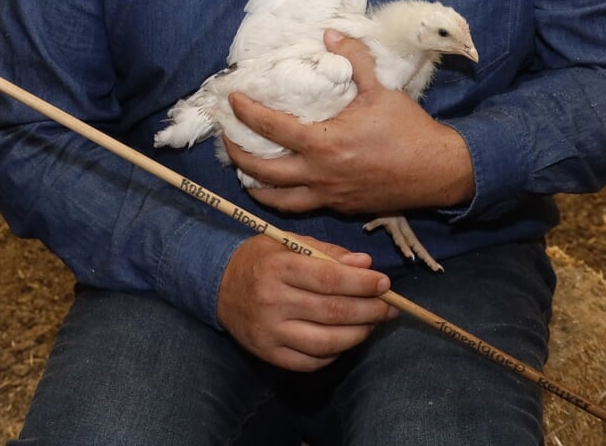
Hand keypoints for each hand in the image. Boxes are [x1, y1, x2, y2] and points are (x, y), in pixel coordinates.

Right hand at [216, 235, 397, 370]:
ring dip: (357, 335)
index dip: (362, 284)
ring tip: (371, 324)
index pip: (329, 280)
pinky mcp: (267, 354)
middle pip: (332, 313)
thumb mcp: (289, 242)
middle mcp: (272, 301)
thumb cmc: (260, 259)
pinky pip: (310, 362)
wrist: (216, 284)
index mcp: (278, 267)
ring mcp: (269, 332)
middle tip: (388, 307)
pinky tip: (343, 340)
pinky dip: (334, 354)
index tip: (385, 284)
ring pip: (326, 343)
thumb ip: (328, 253)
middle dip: (369, 311)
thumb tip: (366, 265)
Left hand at [225, 30, 473, 215]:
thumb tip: (331, 31)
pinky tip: (283, 186)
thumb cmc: (409, 130)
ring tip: (244, 173)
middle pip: (262, 173)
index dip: (247, 113)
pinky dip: (285, 197)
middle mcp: (320, 175)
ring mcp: (329, 196)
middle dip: (238, 155)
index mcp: (324, 144)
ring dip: (256, 186)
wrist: (439, 171)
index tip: (233, 101)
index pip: (271, 129)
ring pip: (279, 200)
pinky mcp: (341, 208)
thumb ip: (352, 60)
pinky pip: (304, 206)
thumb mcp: (380, 89)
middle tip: (227, 139)